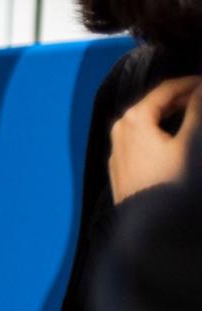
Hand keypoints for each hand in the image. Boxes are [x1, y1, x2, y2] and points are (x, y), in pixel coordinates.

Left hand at [110, 77, 201, 201]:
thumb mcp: (190, 141)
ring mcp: (117, 151)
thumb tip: (200, 90)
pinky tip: (176, 138)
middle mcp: (120, 132)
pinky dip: (160, 133)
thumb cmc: (169, 182)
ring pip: (148, 122)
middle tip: (201, 98)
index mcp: (134, 119)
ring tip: (193, 114)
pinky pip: (142, 140)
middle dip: (182, 99)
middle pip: (155, 105)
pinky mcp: (121, 168)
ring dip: (172, 115)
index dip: (191, 83)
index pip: (166, 89)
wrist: (148, 226)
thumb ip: (197, 109)